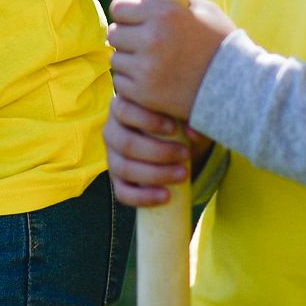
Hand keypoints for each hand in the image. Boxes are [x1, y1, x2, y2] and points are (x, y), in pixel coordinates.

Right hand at [104, 94, 203, 208]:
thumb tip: (194, 133)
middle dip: (158, 152)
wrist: (172, 143)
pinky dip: (143, 197)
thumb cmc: (173, 122)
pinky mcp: (117, 180)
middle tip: (185, 154)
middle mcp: (112, 131)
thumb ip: (186, 116)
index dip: (147, 120)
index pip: (124, 110)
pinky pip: (122, 192)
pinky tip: (166, 196)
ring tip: (183, 175)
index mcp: (122, 108)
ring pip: (123, 168)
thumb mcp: (178, 114)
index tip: (174, 128)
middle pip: (125, 143)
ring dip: (155, 174)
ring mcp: (112, 157)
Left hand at [106, 0, 234, 118]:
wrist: (239, 90)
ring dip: (128, 61)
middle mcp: (151, 38)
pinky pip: (121, 83)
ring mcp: (146, 68)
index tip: (133, 21)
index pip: (119, 7)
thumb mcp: (206, 11)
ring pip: (116, 60)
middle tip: (142, 44)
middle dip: (126, 38)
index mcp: (163, 14)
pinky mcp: (145, 93)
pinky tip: (151, 81)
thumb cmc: (223, 46)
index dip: (126, 13)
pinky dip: (132, 83)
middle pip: (114, 34)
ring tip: (149, 64)